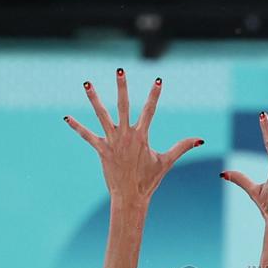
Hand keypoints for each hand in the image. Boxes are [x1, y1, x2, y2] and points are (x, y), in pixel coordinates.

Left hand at [64, 69, 203, 205]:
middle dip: (122, 87)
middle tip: (120, 70)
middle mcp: (126, 135)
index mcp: (142, 136)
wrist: (130, 197)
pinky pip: (87, 136)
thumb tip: (201, 140)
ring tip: (87, 83)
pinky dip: (77, 127)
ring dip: (94, 99)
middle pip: (123, 106)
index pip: (150, 110)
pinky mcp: (101, 150)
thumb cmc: (149, 180)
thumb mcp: (166, 161)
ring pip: (102, 115)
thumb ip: (182, 147)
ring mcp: (112, 142)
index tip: (158, 80)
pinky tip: (67, 117)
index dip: (154, 95)